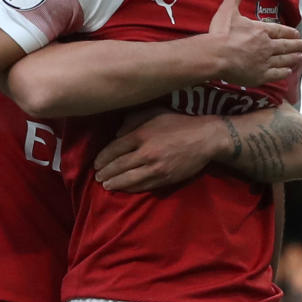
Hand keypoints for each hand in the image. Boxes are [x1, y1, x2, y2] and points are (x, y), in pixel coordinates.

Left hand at [94, 112, 228, 192]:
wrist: (205, 138)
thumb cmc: (179, 123)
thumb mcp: (155, 113)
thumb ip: (133, 120)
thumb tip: (117, 134)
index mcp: (141, 135)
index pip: (114, 149)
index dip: (102, 158)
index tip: (96, 164)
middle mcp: (146, 153)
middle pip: (119, 166)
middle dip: (105, 173)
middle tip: (98, 177)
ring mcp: (156, 168)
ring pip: (129, 179)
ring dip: (115, 183)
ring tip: (106, 185)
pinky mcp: (165, 178)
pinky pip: (143, 186)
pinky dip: (130, 188)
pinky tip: (123, 188)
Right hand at [206, 0, 301, 85]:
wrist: (216, 55)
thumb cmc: (221, 33)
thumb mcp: (228, 9)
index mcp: (260, 30)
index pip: (278, 30)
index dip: (288, 32)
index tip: (297, 33)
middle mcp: (266, 46)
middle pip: (285, 45)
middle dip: (297, 45)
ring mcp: (264, 62)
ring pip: (283, 60)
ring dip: (293, 58)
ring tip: (301, 58)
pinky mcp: (259, 76)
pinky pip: (275, 75)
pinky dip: (283, 73)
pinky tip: (288, 72)